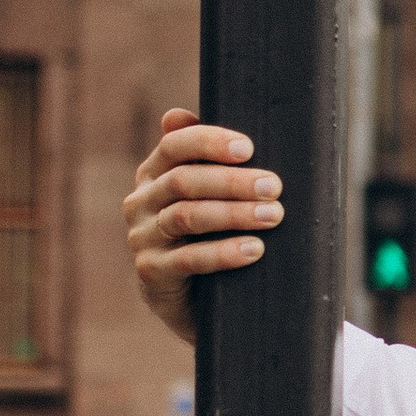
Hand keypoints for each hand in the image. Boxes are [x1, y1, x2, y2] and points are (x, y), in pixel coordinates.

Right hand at [125, 109, 281, 343]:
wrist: (196, 301)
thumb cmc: (211, 235)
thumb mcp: (210, 196)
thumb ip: (207, 159)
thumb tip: (178, 114)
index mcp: (154, 174)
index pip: (174, 146)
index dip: (209, 141)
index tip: (249, 148)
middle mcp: (141, 202)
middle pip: (183, 181)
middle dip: (232, 181)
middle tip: (274, 186)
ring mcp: (142, 238)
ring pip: (187, 217)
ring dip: (234, 213)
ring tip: (273, 215)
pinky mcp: (151, 273)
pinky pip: (188, 260)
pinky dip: (223, 253)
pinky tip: (254, 249)